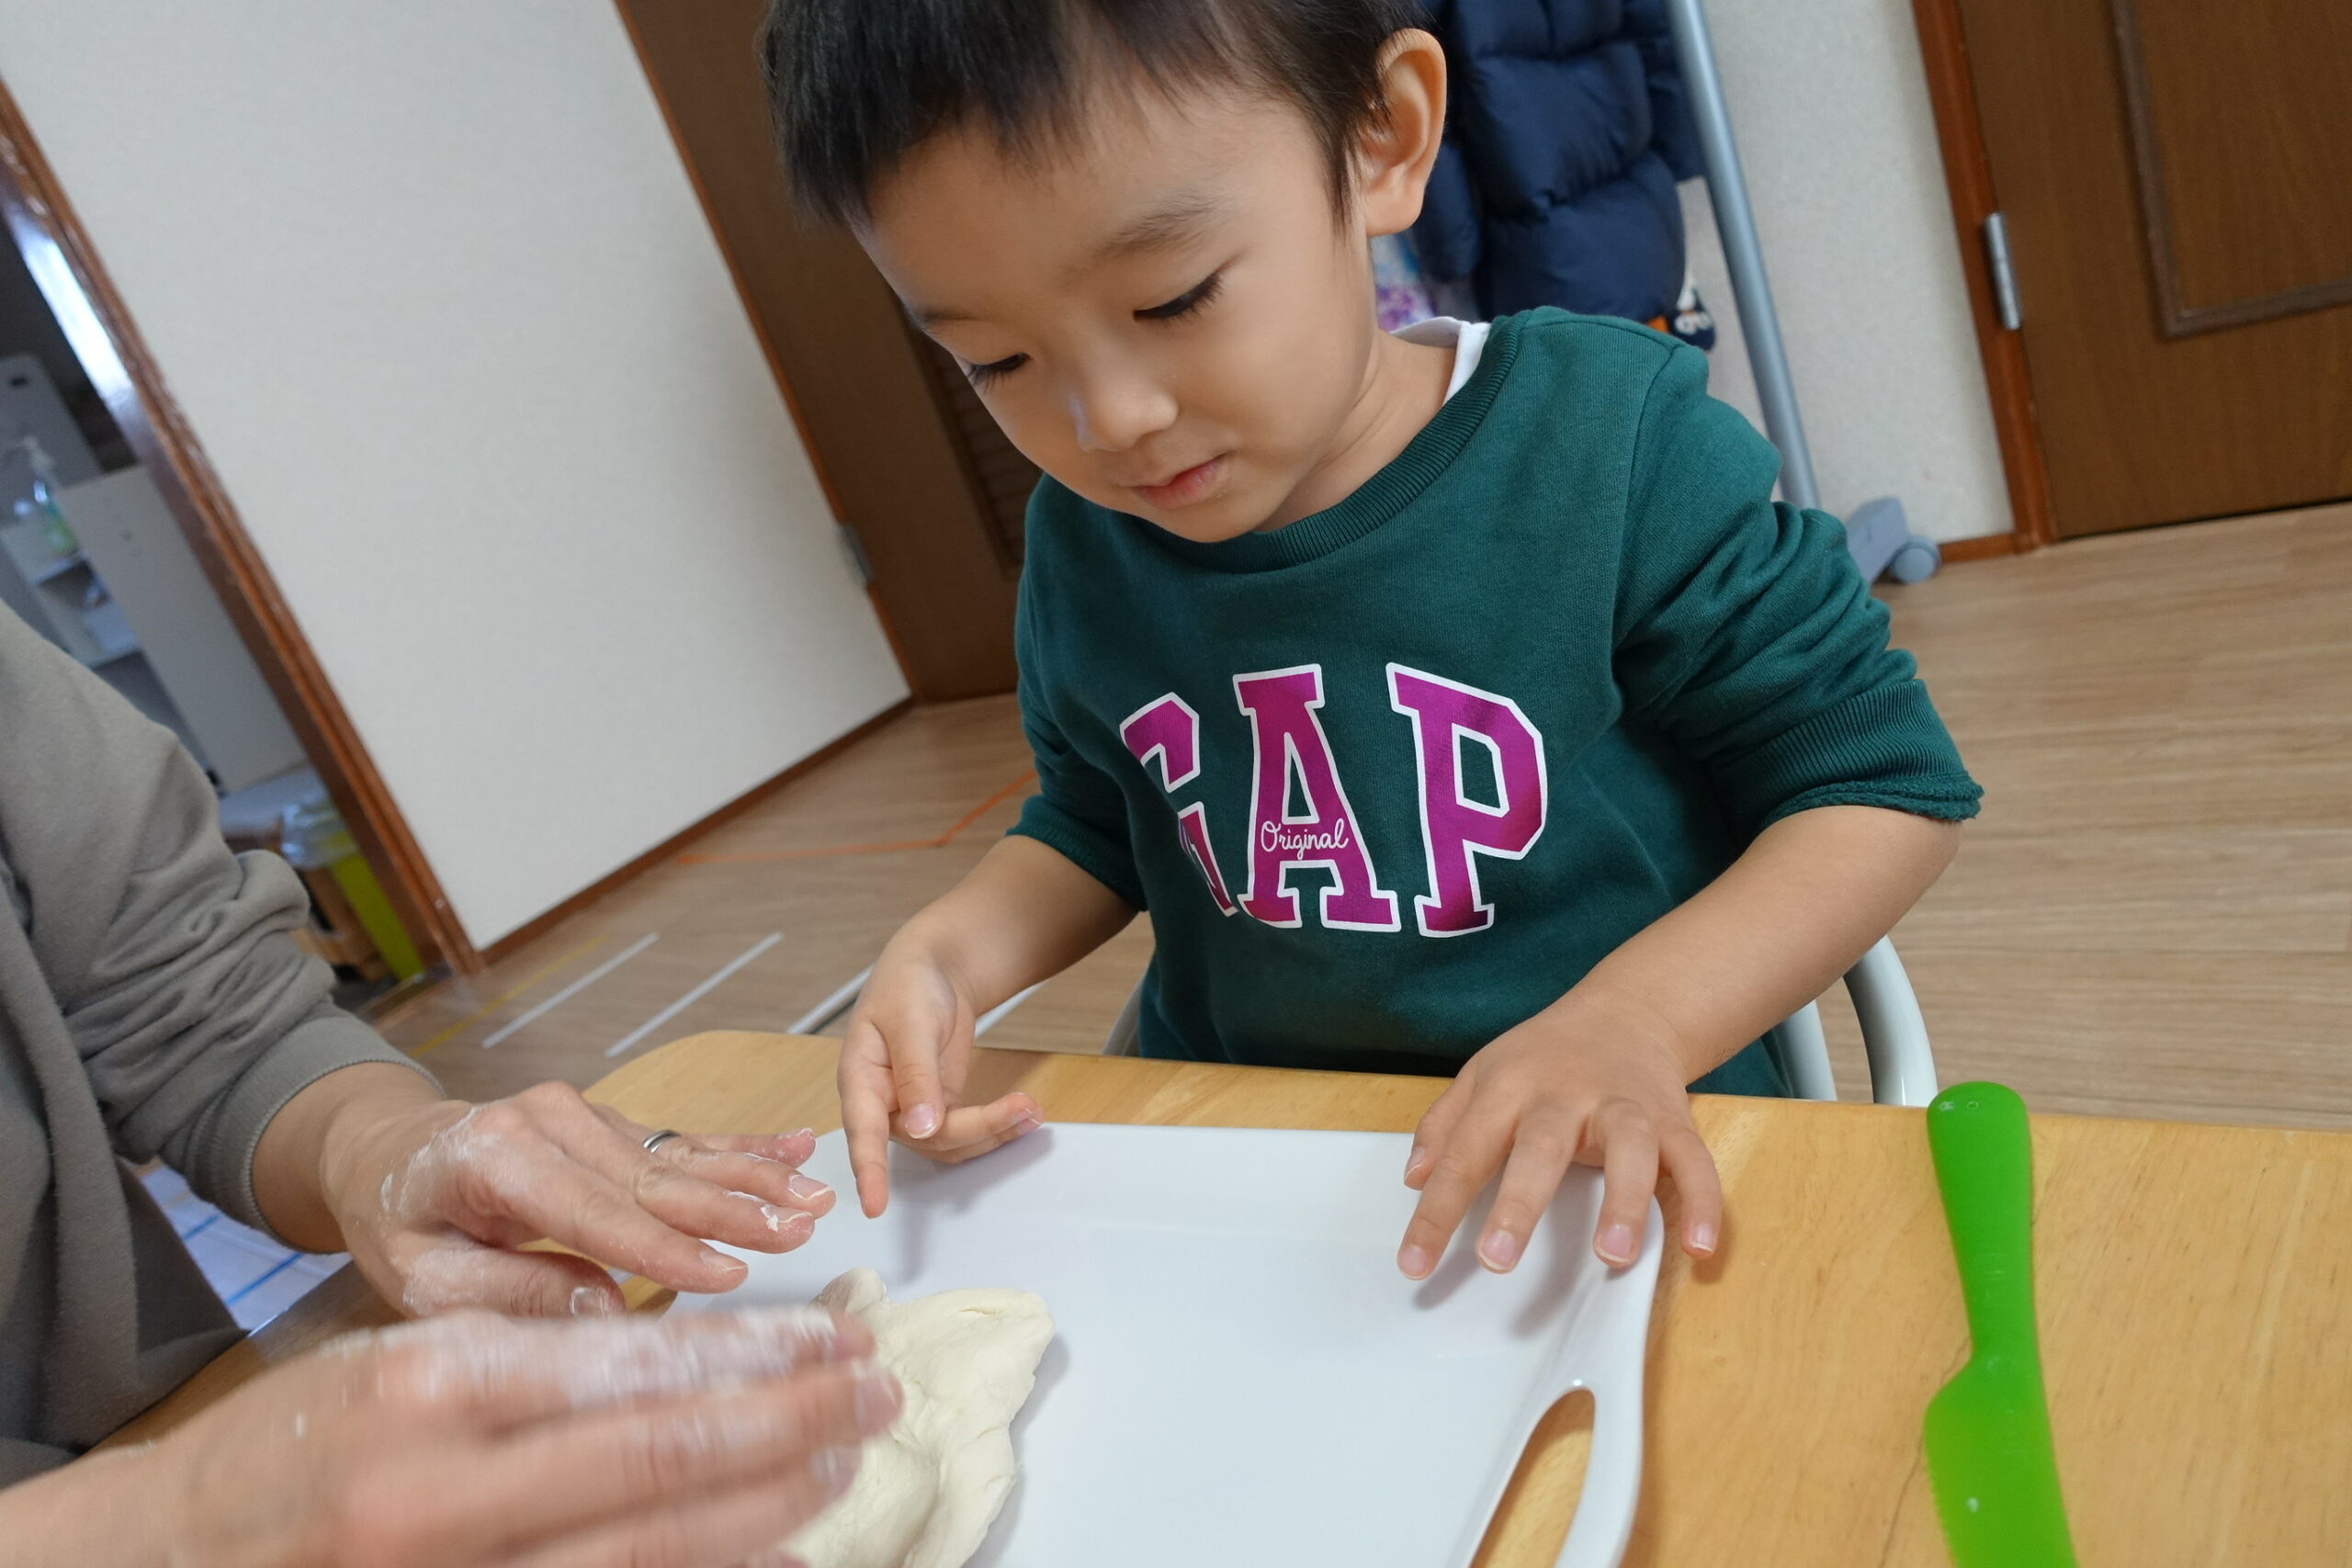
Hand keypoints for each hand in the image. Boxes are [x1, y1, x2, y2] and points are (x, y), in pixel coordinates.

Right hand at [68, 1307, 897, 1567]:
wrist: (173, 1563)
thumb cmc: (296, 1446)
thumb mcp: (405, 1359)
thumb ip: (540, 1358)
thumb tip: (699, 1359)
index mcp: (434, 1389)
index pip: (631, 1365)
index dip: (752, 1354)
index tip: (832, 1336)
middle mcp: (450, 1493)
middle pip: (664, 1456)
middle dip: (790, 1422)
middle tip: (876, 1391)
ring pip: (655, 1545)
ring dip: (770, 1502)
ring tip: (845, 1461)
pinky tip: (777, 1558)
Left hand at [313, 1076, 839, 1316]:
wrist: (388, 1151)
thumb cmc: (404, 1223)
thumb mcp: (424, 1278)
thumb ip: (510, 1294)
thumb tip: (607, 1309)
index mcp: (497, 1156)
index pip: (594, 1211)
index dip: (664, 1247)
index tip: (727, 1276)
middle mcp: (551, 1121)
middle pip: (654, 1176)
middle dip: (735, 1208)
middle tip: (800, 1234)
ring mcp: (586, 1113)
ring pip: (681, 1155)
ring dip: (755, 1178)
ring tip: (816, 1198)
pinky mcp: (611, 1121)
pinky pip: (683, 1139)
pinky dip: (744, 1146)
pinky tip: (797, 1146)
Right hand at [838, 937, 1041, 1216]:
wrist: (932, 968)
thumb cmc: (908, 984)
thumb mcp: (911, 1021)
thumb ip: (915, 1075)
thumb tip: (919, 1128)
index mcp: (860, 1079)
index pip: (861, 1133)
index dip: (868, 1172)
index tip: (875, 1206)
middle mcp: (881, 1104)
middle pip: (925, 1140)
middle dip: (978, 1129)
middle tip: (1022, 1108)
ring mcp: (911, 1111)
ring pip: (950, 1143)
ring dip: (993, 1131)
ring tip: (1031, 1109)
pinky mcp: (938, 1110)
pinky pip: (966, 1132)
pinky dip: (996, 1126)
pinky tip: (1022, 1114)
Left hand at [1397, 991, 1722, 1277]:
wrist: (1627, 1011)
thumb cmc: (1545, 1056)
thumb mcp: (1482, 1074)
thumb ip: (1444, 1125)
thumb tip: (1415, 1178)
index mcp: (1510, 1085)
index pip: (1465, 1152)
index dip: (1437, 1211)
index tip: (1414, 1263)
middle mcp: (1566, 1094)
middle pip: (1540, 1147)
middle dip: (1518, 1204)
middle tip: (1495, 1259)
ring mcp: (1625, 1105)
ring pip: (1629, 1149)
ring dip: (1623, 1201)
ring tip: (1613, 1254)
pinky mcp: (1673, 1119)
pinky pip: (1693, 1160)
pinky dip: (1703, 1201)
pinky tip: (1699, 1246)